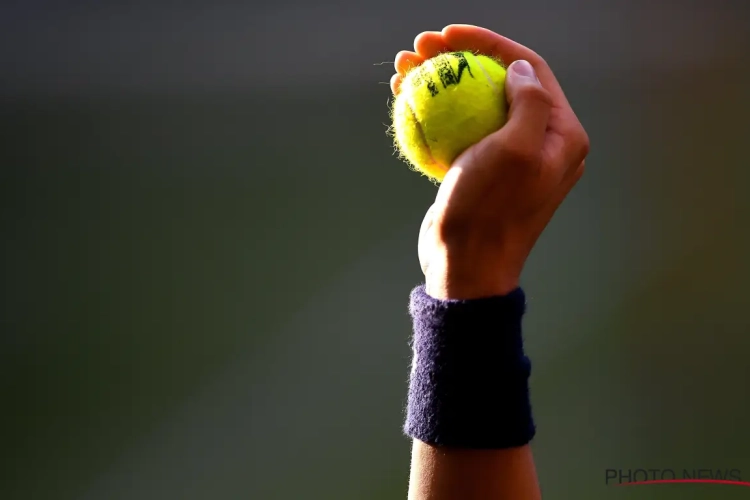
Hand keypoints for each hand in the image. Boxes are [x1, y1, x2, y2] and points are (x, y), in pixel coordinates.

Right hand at [391, 25, 589, 299]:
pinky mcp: (481, 171)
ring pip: (472, 104)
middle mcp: (540, 142)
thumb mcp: (516, 152)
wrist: (465, 267)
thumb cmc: (490, 211)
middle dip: (457, 57)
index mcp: (562, 135)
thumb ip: (530, 103)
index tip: (449, 33)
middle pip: (497, 82)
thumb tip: (521, 69)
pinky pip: (458, 130)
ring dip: (438, 82)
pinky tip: (404, 98)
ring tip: (402, 70)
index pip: (530, 69)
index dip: (489, 42)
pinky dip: (432, 113)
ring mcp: (508, 158)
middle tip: (419, 48)